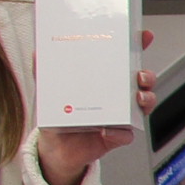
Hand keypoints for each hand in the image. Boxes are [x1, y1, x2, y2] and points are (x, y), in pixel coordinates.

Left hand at [34, 39, 153, 184]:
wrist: (56, 148)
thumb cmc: (58, 116)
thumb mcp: (49, 89)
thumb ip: (44, 70)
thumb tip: (37, 52)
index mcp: (104, 79)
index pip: (125, 59)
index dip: (137, 46)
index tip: (143, 36)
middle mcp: (117, 95)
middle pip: (142, 81)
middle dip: (147, 75)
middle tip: (139, 75)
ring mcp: (120, 115)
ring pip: (144, 104)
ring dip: (146, 99)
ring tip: (137, 99)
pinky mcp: (117, 136)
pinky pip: (127, 134)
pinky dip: (121, 132)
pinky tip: (109, 130)